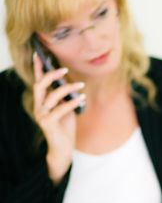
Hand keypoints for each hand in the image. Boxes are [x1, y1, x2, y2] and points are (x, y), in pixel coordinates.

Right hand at [32, 53, 85, 184]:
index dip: (37, 69)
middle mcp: (38, 107)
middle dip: (51, 75)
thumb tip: (69, 84)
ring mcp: (42, 115)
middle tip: (65, 70)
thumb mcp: (65, 109)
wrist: (63, 148)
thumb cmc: (64, 127)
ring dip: (67, 89)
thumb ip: (64, 98)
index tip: (38, 54)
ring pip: (52, 97)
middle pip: (40, 86)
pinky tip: (82, 98)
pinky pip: (61, 110)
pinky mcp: (48, 124)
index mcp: (41, 102)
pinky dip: (72, 103)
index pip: (38, 82)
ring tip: (81, 85)